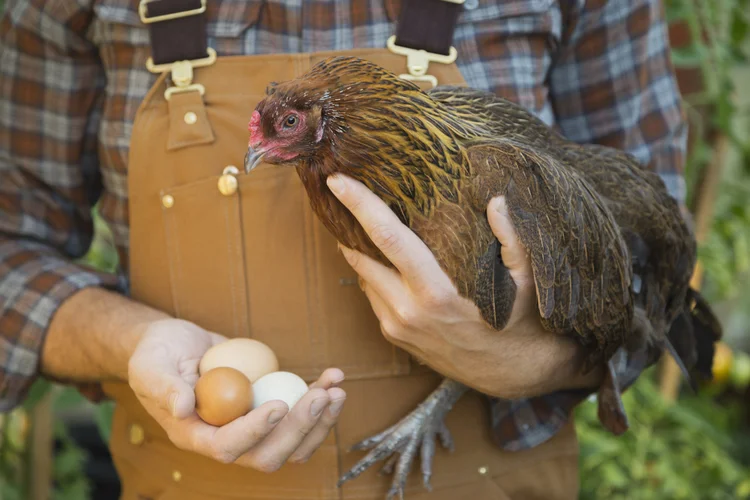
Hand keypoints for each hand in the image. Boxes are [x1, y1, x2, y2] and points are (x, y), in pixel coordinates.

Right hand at [128, 319, 345, 469]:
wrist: (173, 343)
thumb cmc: (156, 353)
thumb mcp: (150, 366)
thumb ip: (162, 386)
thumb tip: (184, 407)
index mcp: (196, 436)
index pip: (227, 447)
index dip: (255, 433)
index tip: (279, 406)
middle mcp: (227, 438)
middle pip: (269, 453)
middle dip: (300, 429)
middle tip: (322, 397)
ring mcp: (251, 425)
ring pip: (292, 441)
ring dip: (319, 420)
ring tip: (336, 389)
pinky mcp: (268, 406)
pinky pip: (299, 413)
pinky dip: (319, 398)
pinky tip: (333, 376)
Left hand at [326, 174, 598, 397]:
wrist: (512, 375)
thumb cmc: (520, 323)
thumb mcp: (527, 280)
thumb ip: (511, 238)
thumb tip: (496, 200)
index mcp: (436, 292)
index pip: (387, 237)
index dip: (360, 205)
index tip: (336, 181)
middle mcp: (407, 310)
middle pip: (359, 254)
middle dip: (345, 222)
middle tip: (339, 191)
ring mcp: (396, 326)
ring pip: (363, 275)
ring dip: (356, 247)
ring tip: (356, 218)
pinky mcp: (393, 336)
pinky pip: (372, 294)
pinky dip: (371, 272)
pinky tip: (380, 255)